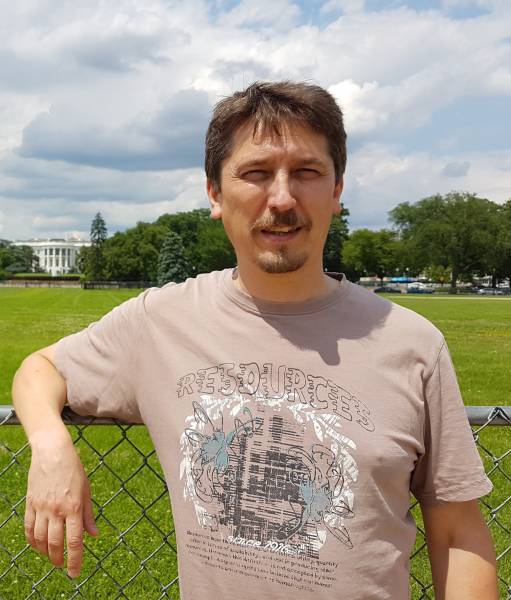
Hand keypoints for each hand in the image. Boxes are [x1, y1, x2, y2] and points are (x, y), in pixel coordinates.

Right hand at [24, 429, 97, 577]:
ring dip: (46, 552)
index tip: (75, 573)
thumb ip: (89, 515)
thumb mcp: (86, 490)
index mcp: (74, 507)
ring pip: (41, 539)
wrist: (53, 452)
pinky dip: (32, 541)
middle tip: (62, 566)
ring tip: (51, 556)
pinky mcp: (30, 504)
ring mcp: (42, 507)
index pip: (74, 541)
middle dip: (59, 560)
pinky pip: (29, 528)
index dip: (75, 560)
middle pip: (56, 544)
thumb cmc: (73, 470)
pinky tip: (38, 545)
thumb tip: (94, 535)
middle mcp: (57, 510)